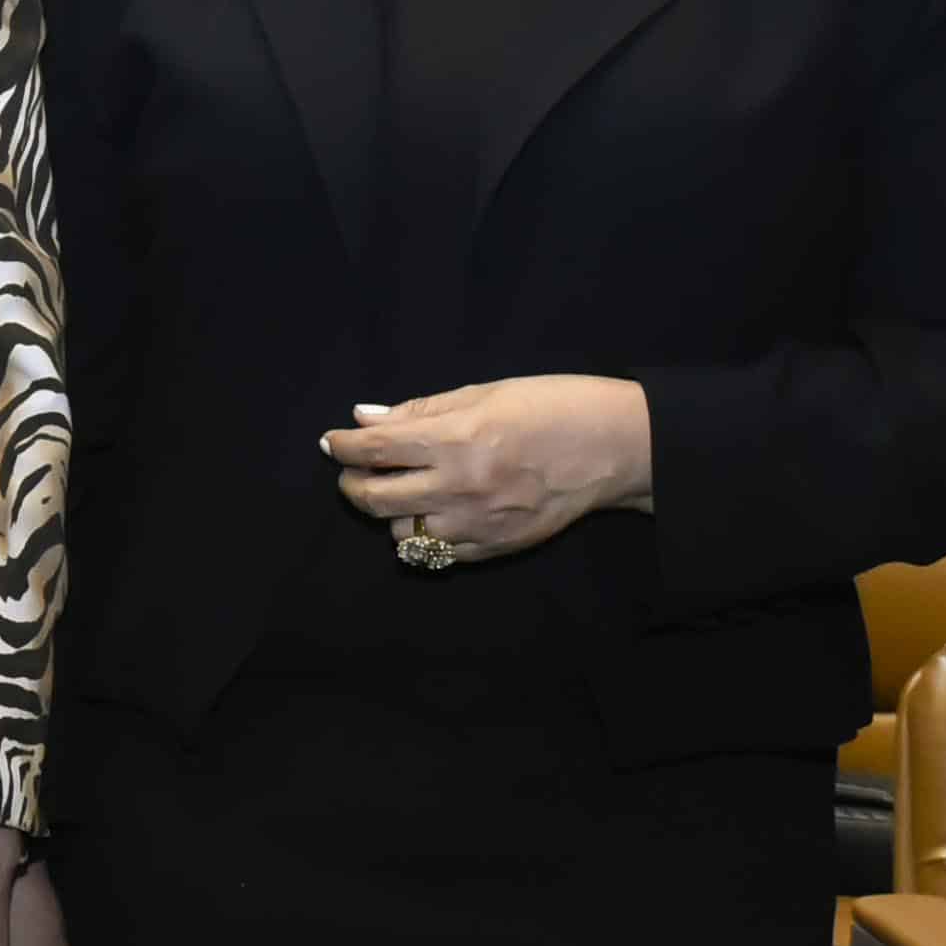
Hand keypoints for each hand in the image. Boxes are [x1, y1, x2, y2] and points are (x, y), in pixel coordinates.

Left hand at [322, 376, 653, 563]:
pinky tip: (431, 514)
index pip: (374, 450)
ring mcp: (476, 524)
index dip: (343, 446)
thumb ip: (420, 410)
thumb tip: (365, 419)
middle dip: (352, 484)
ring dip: (389, 513)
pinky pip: (438, 553)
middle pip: (374, 499)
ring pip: (401, 533)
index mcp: (455, 440)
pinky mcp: (494, 548)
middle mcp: (459, 487)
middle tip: (354, 473)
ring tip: (399, 492)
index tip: (332, 442)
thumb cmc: (551, 406)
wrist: (613, 448)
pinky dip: (424, 535)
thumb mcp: (483, 393)